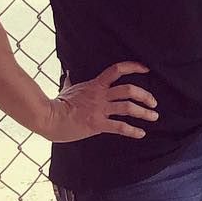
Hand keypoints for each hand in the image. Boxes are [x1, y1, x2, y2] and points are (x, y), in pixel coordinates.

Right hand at [39, 61, 157, 141]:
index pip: (116, 70)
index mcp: (95, 85)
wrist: (48, 117)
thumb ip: (71, 81)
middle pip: (128, 90)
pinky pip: (119, 127)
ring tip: (154, 117)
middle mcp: (100, 95)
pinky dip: (133, 130)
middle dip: (145, 95)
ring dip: (144, 112)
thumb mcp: (66, 89)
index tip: (146, 69)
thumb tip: (68, 73)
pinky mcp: (97, 124)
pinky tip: (141, 133)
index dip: (133, 67)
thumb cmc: (56, 104)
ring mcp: (99, 109)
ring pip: (128, 107)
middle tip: (154, 102)